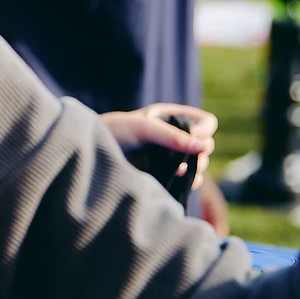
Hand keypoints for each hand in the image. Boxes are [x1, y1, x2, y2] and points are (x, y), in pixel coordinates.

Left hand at [100, 104, 217, 189]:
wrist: (94, 153)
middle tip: (185, 158)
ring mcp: (171, 157)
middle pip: (205, 145)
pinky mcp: (165, 175)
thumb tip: (204, 148)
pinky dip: (188, 181)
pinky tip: (179, 179)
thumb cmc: (115, 132)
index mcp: (172, 118)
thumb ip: (173, 137)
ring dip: (196, 168)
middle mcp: (174, 137)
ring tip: (180, 170)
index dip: (205, 129)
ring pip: (199, 164)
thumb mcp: (144, 128)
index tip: (196, 137)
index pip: (204, 121)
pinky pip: (187, 180)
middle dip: (200, 152)